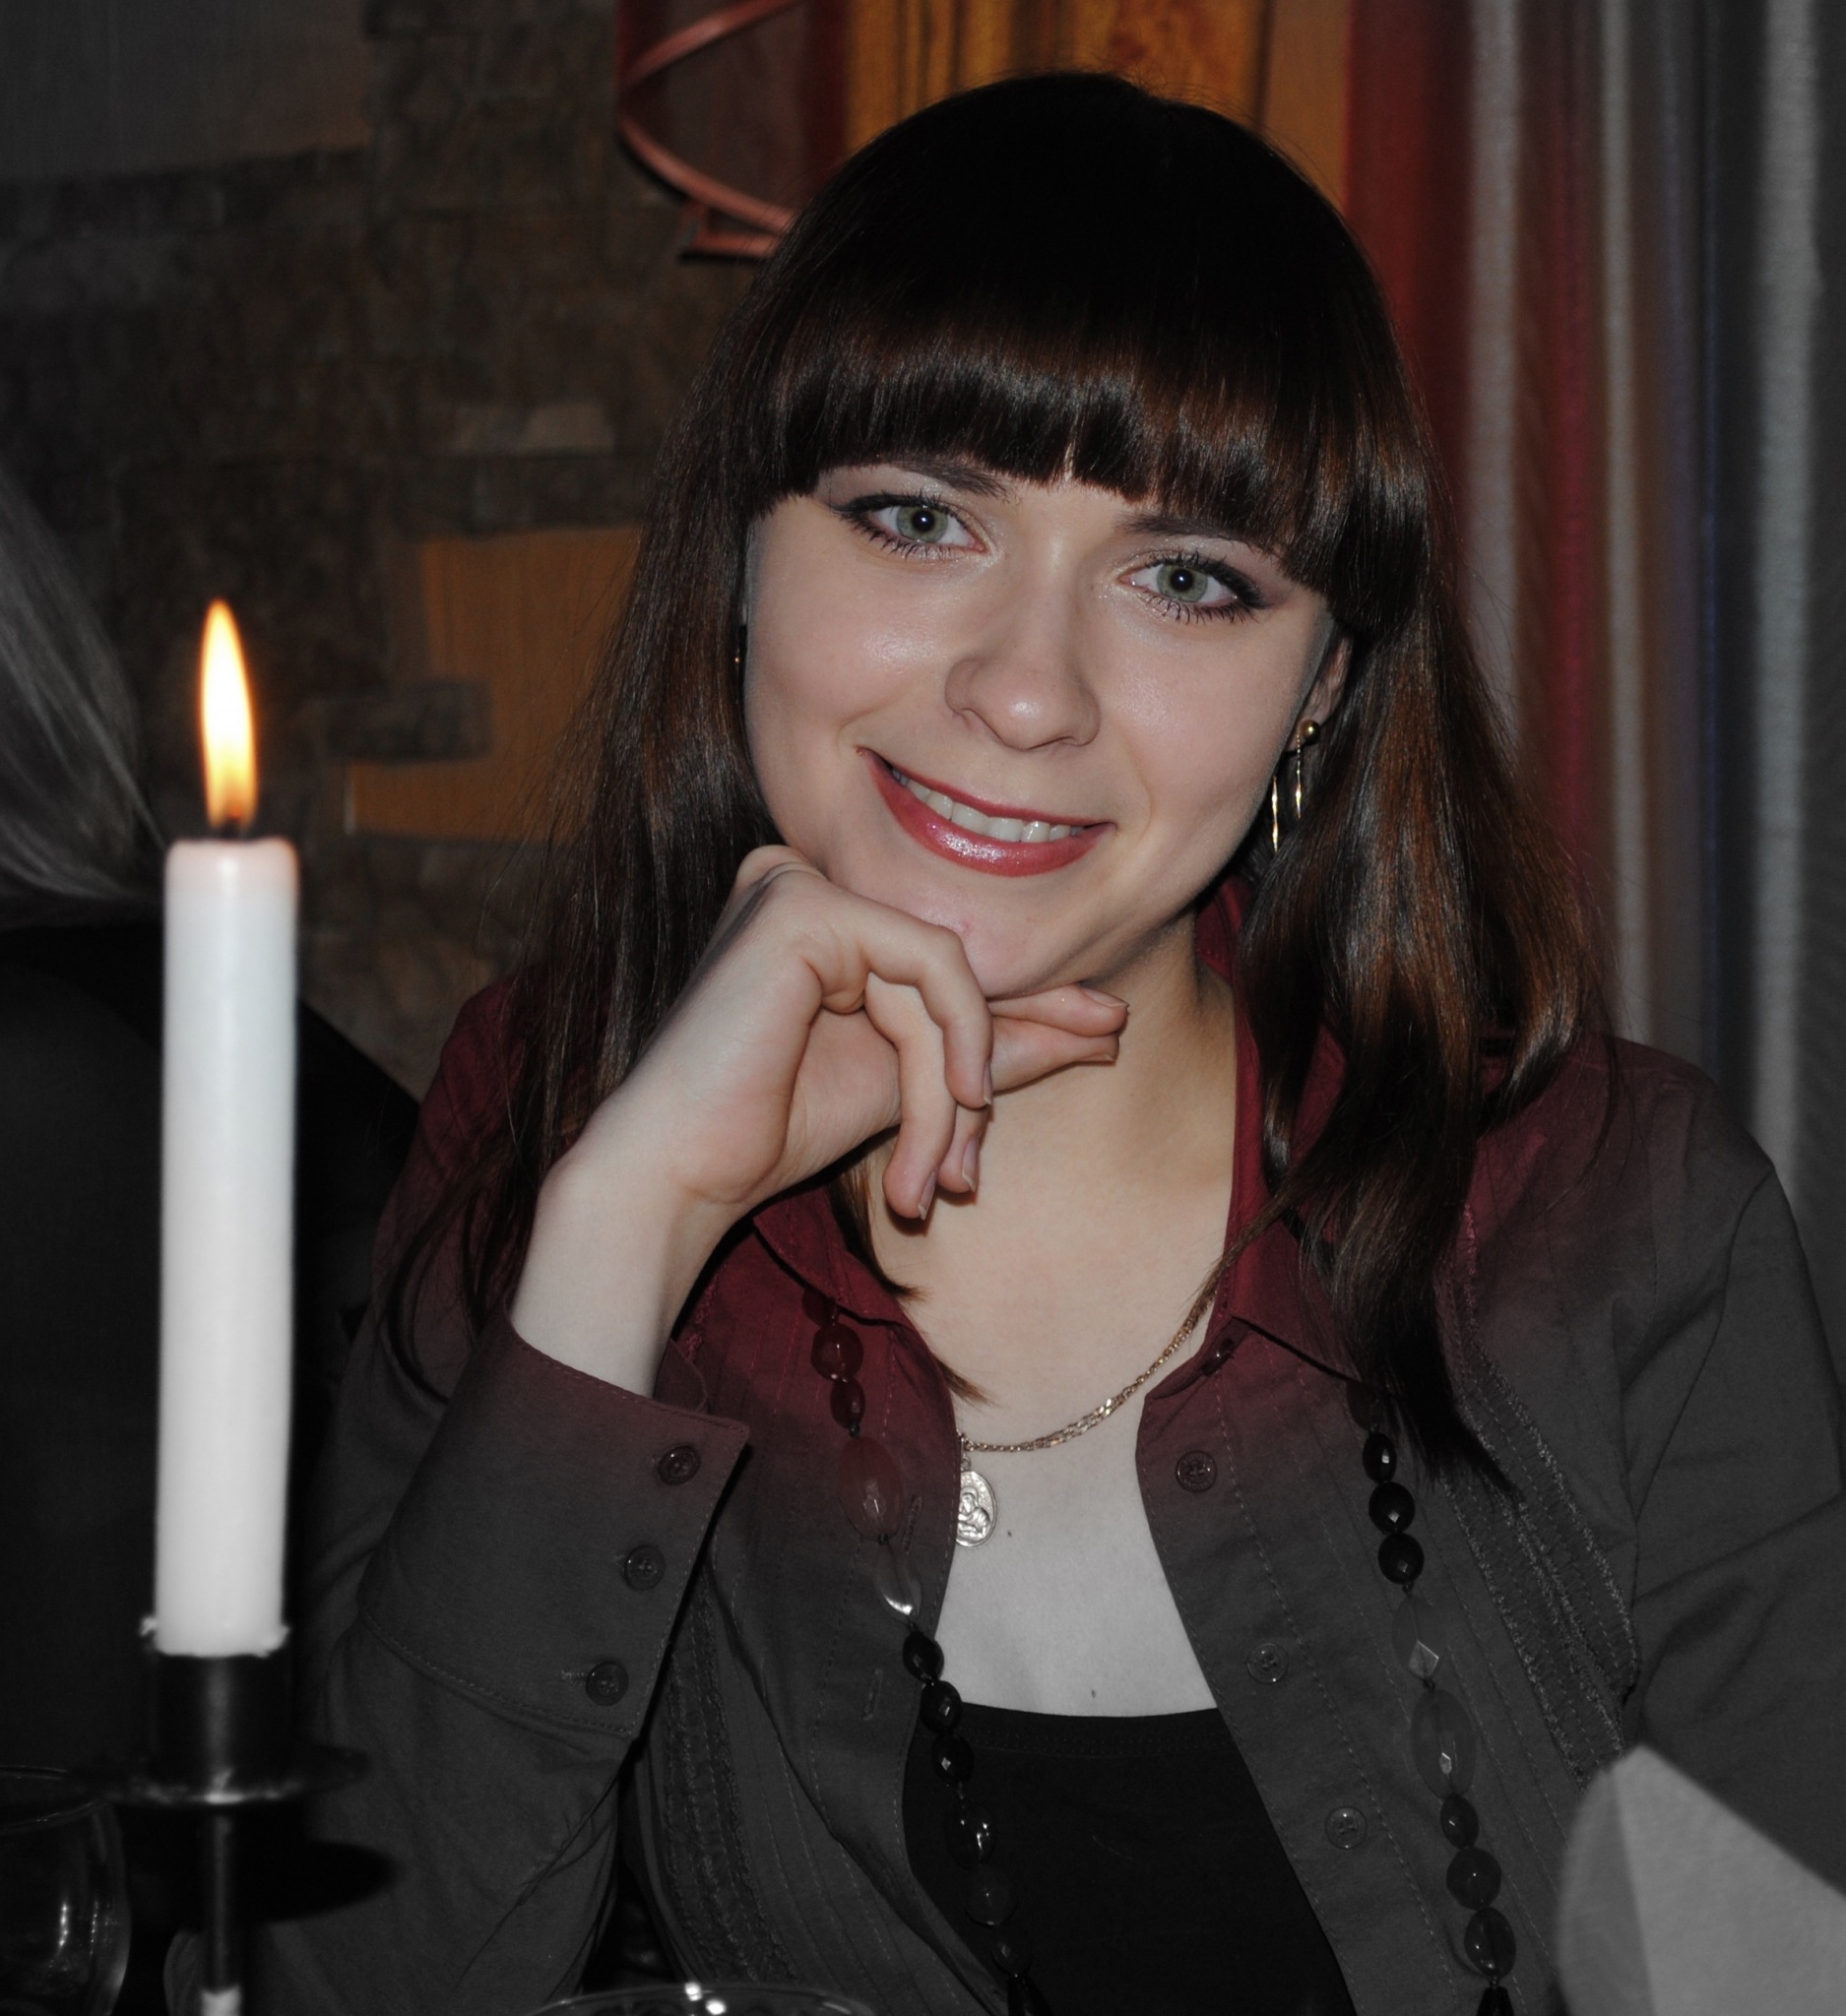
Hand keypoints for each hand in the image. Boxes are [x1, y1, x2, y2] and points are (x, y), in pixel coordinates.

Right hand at [510, 847, 1124, 1385]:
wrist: (680, 1171)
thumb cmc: (770, 1132)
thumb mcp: (907, 1086)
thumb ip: (993, 1049)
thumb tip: (1105, 1025)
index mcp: (822, 917)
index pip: (945, 959)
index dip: (1029, 1007)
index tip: (1105, 1040)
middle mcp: (806, 883)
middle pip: (950, 973)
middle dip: (981, 1077)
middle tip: (970, 1179)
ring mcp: (799, 883)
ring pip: (944, 982)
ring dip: (950, 1094)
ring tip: (933, 1180)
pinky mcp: (804, 904)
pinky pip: (931, 966)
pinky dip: (952, 1045)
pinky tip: (953, 1104)